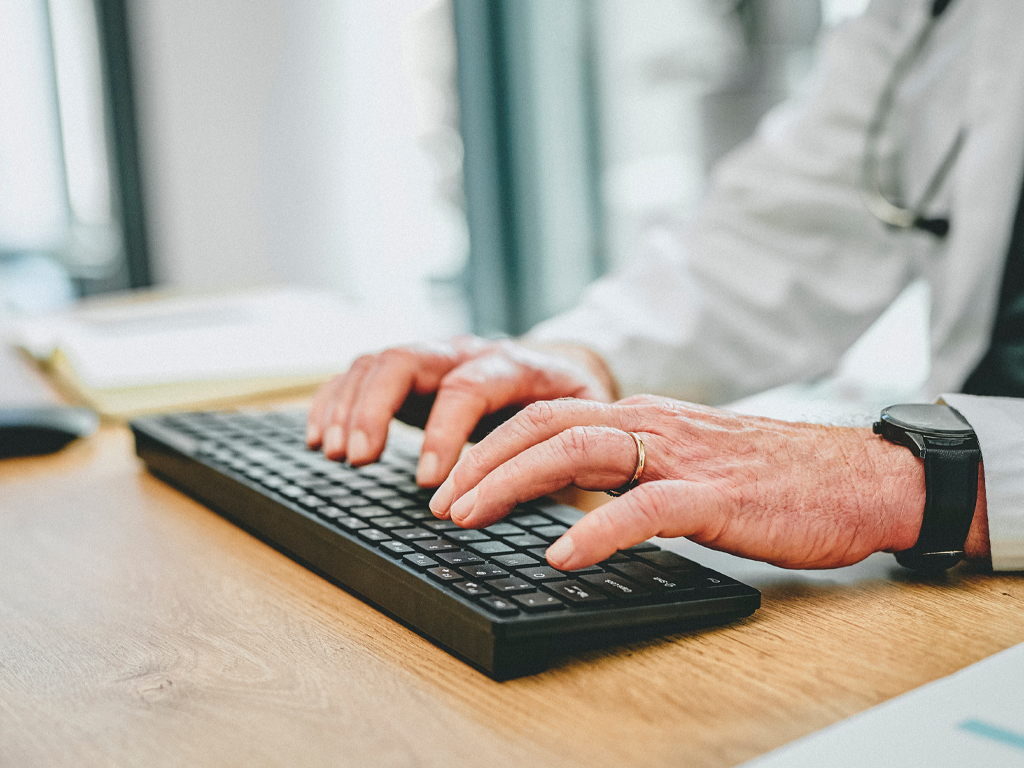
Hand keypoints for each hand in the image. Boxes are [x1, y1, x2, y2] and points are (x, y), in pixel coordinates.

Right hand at [305, 336, 615, 485]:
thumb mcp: (577, 425)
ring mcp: (433, 357)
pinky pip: (361, 372)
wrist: (563, 366)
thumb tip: (512, 498)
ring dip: (349, 407)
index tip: (428, 480)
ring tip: (336, 454)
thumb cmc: (568, 405)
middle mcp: (464, 352)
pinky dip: (335, 401)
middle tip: (359, 459)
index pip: (468, 386)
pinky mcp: (410, 371)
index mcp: (511, 365)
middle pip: (406, 358)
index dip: (444, 431)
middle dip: (375, 409)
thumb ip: (553, 456)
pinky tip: (321, 437)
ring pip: (377, 362)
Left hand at [428, 395, 953, 570]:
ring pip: (577, 451)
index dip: (491, 447)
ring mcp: (680, 457)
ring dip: (513, 483)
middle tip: (440, 502)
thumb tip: (569, 495)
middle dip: (482, 461)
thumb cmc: (771, 479)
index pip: (546, 417)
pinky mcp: (714, 496)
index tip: (452, 482)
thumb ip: (629, 471)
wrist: (856, 477)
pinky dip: (595, 529)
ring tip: (470, 516)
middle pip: (545, 425)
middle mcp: (651, 425)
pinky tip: (561, 554)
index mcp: (641, 419)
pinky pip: (642, 507)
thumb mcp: (684, 464)